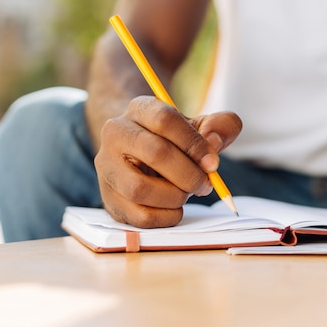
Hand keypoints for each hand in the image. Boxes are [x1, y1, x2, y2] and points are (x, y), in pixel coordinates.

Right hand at [94, 95, 241, 227]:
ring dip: (175, 196)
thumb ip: (220, 126)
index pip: (165, 120)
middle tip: (205, 184)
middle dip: (189, 174)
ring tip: (185, 193)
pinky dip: (166, 217)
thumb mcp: (201, 127)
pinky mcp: (108, 197)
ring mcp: (106, 167)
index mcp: (140, 109)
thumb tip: (214, 141)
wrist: (141, 155)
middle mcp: (116, 133)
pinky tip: (174, 207)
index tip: (213, 163)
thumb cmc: (176, 141)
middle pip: (155, 153)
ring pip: (140, 188)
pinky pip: (139, 216)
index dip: (194, 143)